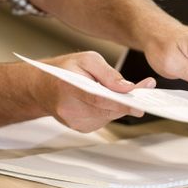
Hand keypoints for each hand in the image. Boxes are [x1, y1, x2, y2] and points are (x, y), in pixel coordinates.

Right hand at [37, 51, 155, 131]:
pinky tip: (104, 99)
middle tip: (144, 89)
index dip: (122, 103)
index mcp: (69, 88)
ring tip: (115, 90)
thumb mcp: (86, 59)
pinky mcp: (82, 128)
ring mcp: (75, 122)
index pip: (99, 100)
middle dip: (128, 101)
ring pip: (109, 115)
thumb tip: (127, 87)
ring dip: (118, 104)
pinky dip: (110, 109)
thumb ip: (108, 73)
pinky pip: (104, 119)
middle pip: (108, 110)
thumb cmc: (63, 70)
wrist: (42, 87)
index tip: (139, 103)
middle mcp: (70, 109)